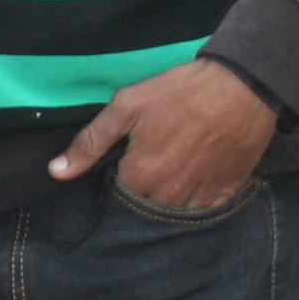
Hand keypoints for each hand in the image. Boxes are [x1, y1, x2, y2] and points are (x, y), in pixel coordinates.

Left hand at [51, 59, 277, 211]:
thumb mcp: (128, 106)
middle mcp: (168, 198)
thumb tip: (56, 172)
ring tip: (177, 165)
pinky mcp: (225, 195)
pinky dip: (197, 198)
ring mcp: (199, 200)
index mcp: (139, 177)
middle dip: (144, 190)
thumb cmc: (181, 92)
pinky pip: (203, 210)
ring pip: (173, 212)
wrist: (243, 87)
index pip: (116, 198)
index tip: (128, 161)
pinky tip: (198, 173)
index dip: (120, 179)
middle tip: (157, 159)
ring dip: (169, 197)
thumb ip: (90, 142)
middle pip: (145, 207)